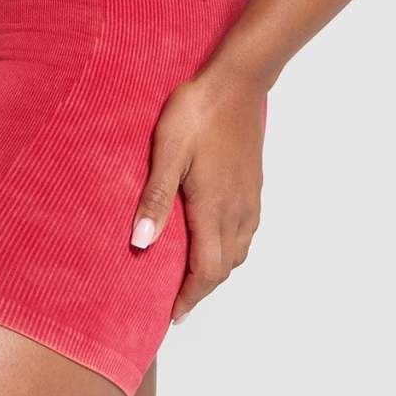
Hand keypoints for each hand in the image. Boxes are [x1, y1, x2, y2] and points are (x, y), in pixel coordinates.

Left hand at [128, 63, 266, 324]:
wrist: (237, 80)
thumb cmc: (198, 111)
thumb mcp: (168, 150)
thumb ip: (155, 198)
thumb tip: (140, 244)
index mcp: (214, 208)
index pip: (206, 271)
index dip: (189, 297)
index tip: (172, 314)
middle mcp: (237, 210)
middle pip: (225, 267)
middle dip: (202, 288)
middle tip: (176, 298)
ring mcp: (250, 197)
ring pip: (239, 250)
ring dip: (218, 268)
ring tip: (192, 272)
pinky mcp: (255, 183)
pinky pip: (247, 231)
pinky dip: (231, 246)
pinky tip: (215, 235)